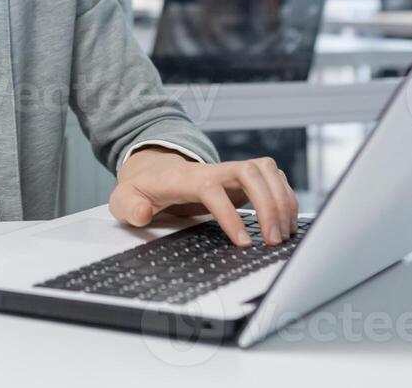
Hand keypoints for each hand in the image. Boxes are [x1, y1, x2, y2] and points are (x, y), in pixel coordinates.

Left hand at [109, 148, 298, 246]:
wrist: (154, 169)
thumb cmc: (143, 188)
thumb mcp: (125, 199)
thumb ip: (129, 207)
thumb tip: (142, 213)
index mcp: (185, 177)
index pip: (212, 188)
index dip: (229, 214)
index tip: (243, 242)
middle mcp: (213, 169)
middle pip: (249, 172)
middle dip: (268, 204)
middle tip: (273, 240)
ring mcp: (230, 172)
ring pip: (266, 171)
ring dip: (281, 201)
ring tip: (284, 235)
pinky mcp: (243, 178)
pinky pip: (273, 179)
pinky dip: (285, 198)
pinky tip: (287, 223)